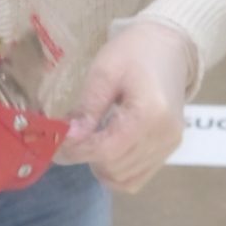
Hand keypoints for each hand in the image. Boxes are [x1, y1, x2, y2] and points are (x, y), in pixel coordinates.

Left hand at [61, 21, 194, 193]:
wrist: (169, 46)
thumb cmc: (134, 52)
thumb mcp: (104, 72)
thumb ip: (87, 108)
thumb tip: (67, 138)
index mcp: (150, 114)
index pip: (107, 150)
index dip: (77, 151)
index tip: (55, 143)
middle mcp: (165, 136)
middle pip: (114, 167)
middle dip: (86, 157)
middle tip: (69, 138)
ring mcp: (170, 145)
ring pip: (124, 178)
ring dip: (100, 166)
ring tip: (90, 140)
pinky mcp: (169, 149)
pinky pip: (137, 177)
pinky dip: (116, 172)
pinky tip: (107, 150)